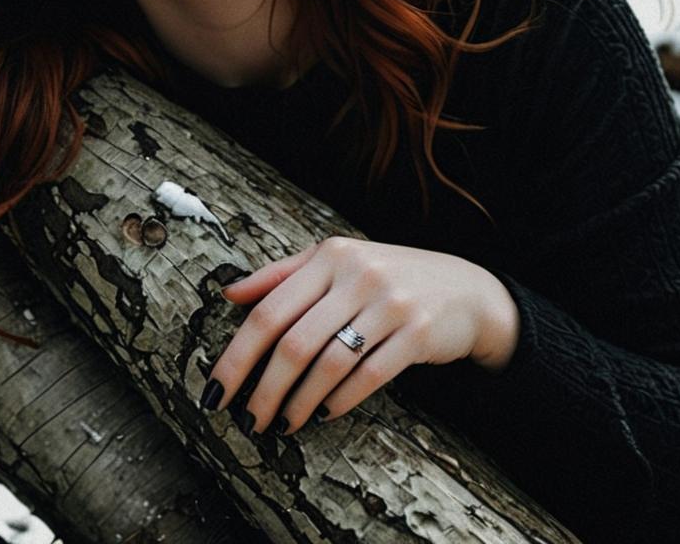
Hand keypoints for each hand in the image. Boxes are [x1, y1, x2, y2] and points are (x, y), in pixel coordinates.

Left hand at [201, 236, 519, 435]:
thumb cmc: (387, 277)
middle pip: (293, 343)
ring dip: (298, 403)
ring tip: (283, 424)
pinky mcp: (417, 333)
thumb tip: (229, 294)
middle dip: (263, 390)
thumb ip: (282, 275)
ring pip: (327, 364)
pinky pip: (368, 376)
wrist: (464, 289)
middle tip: (248, 421)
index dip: (236, 356)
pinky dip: (340, 401)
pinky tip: (324, 413)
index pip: (268, 311)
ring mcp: (389, 303)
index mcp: (329, 255)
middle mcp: (357, 274)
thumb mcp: (336, 263)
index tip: (214, 391)